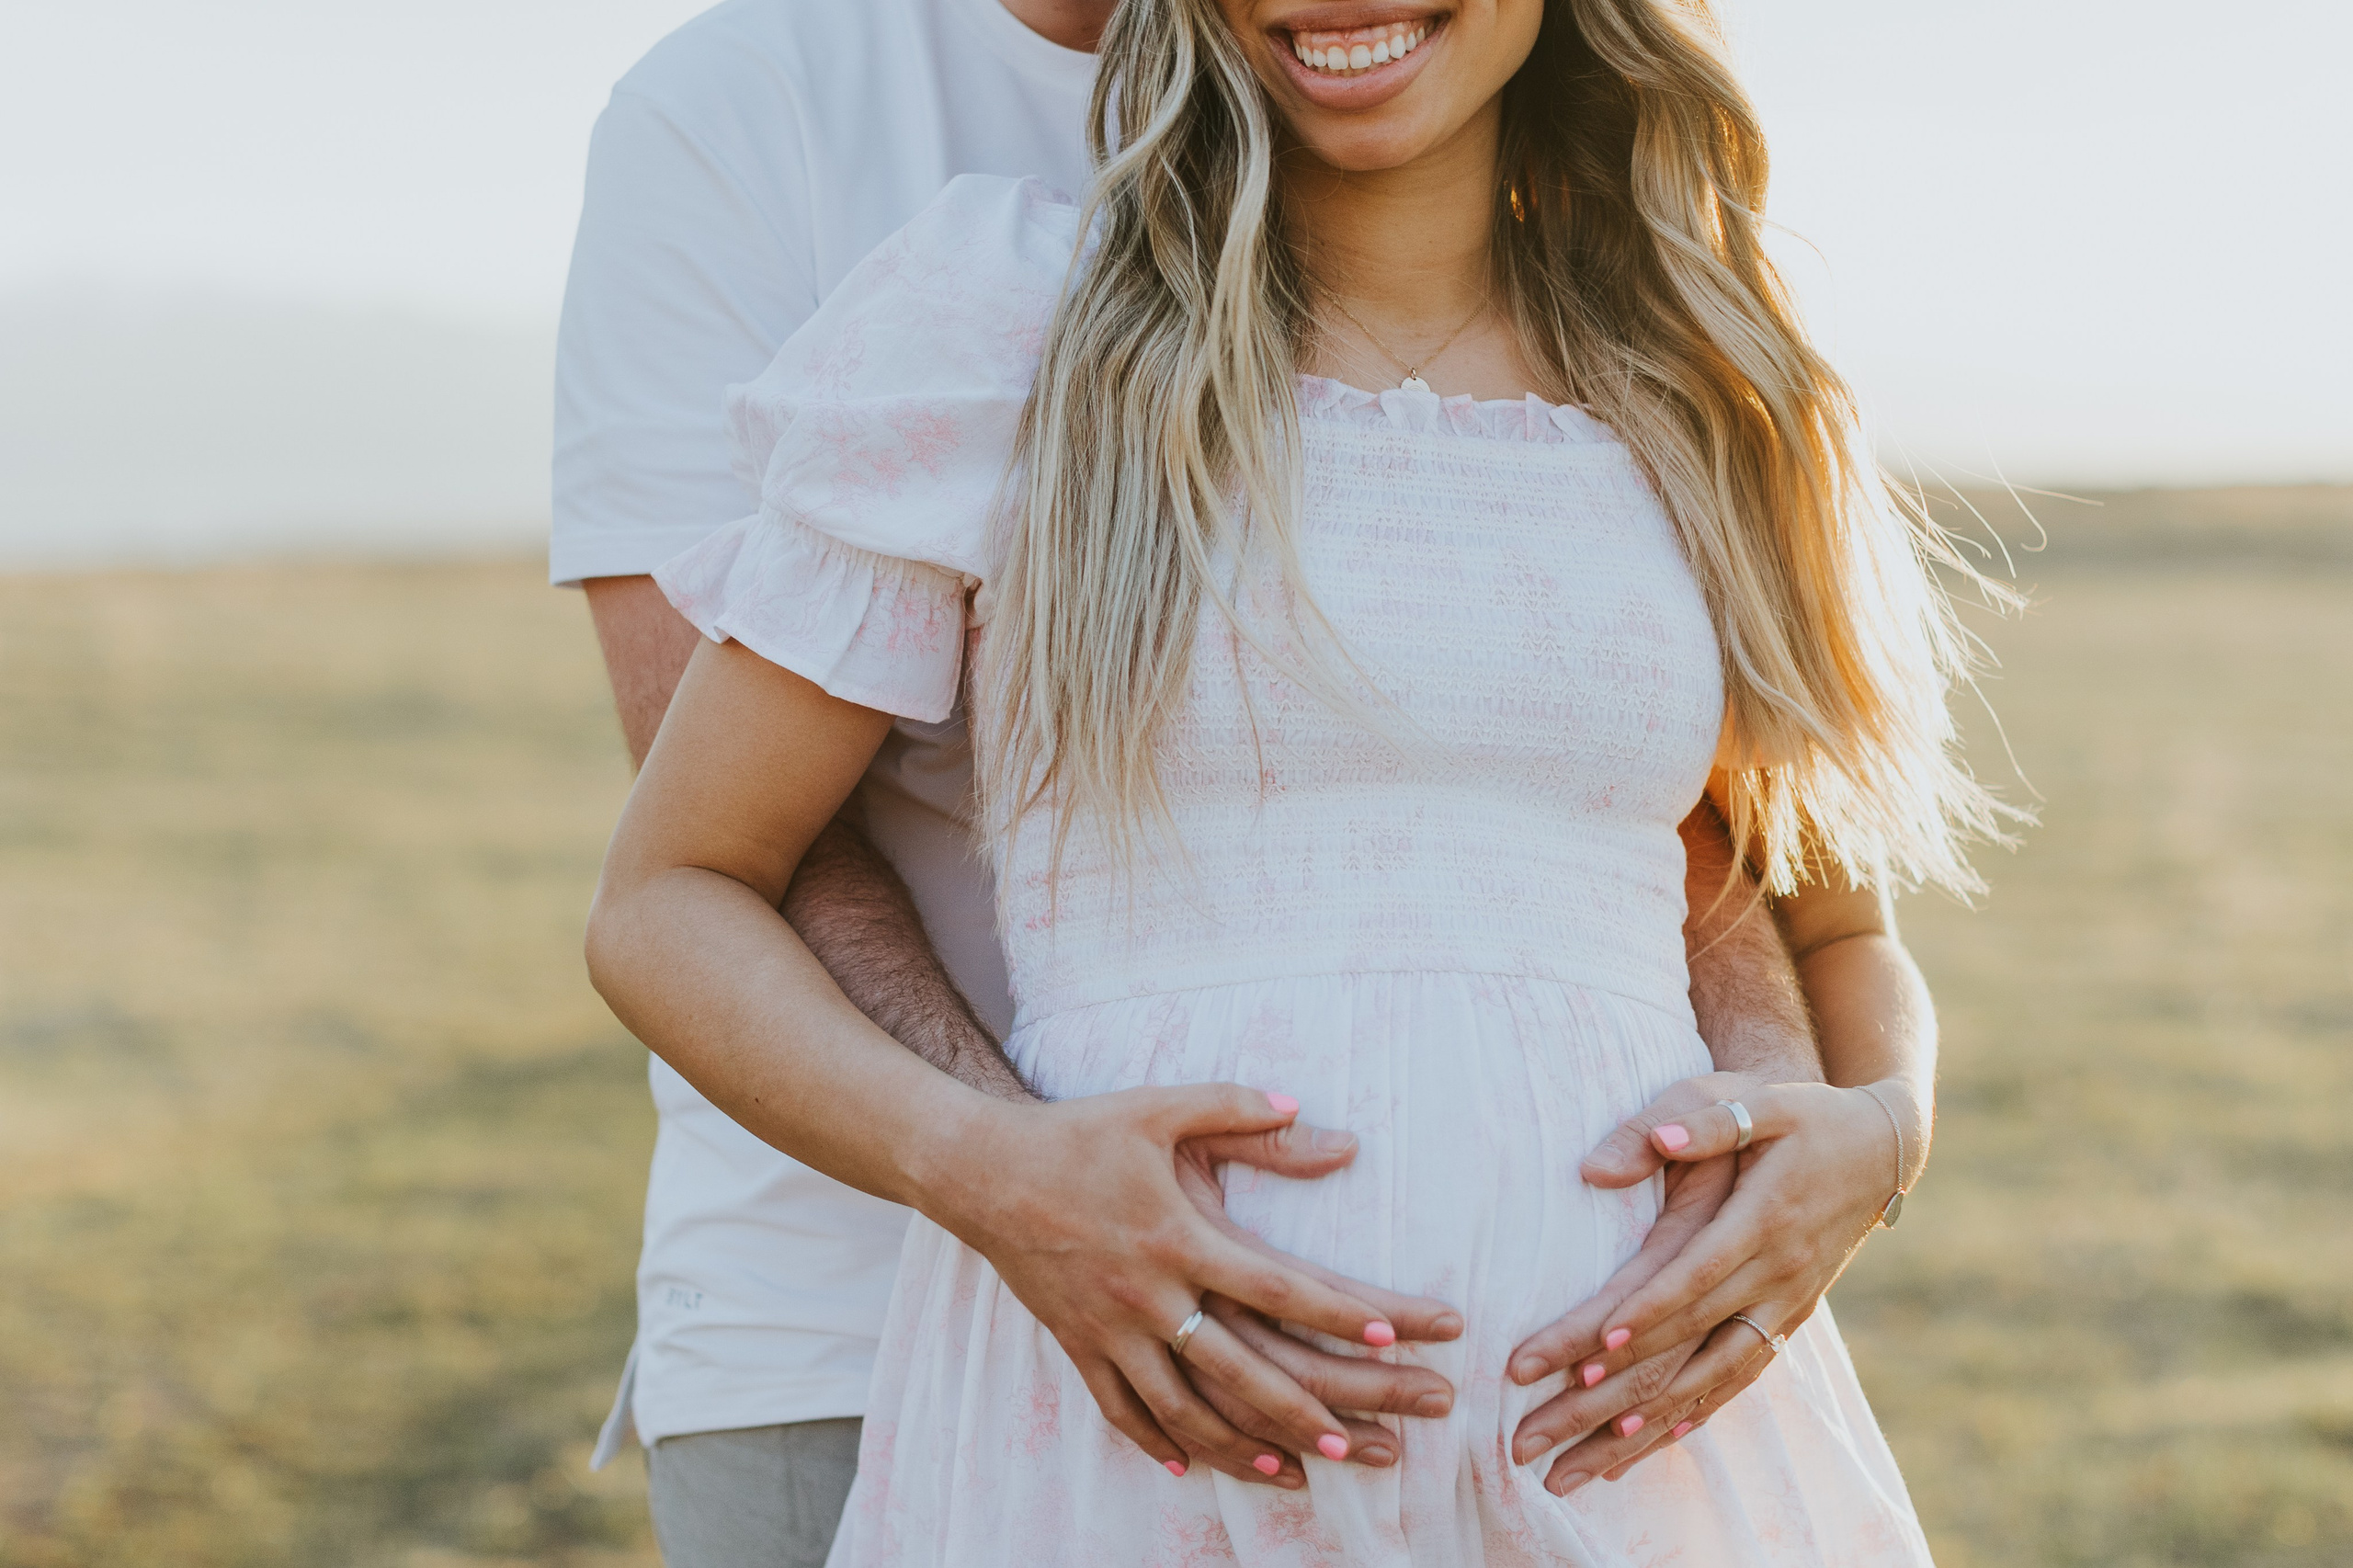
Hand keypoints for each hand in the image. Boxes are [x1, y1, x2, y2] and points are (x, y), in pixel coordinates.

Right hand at [928, 1084, 1462, 1487]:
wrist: (980, 1170)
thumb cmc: (1077, 1133)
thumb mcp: (1158, 1107)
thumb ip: (1236, 1107)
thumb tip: (1305, 1105)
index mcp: (1178, 1237)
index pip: (1275, 1285)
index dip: (1335, 1313)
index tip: (1389, 1335)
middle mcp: (1148, 1295)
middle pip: (1239, 1369)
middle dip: (1304, 1411)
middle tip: (1362, 1443)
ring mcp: (1109, 1329)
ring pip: (1183, 1408)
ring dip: (1241, 1446)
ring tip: (1293, 1471)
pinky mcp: (1076, 1344)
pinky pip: (1120, 1409)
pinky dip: (1156, 1442)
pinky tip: (1188, 1465)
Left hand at [1505, 1071, 1901, 1492]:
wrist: (1881, 1148)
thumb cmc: (1805, 1114)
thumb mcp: (1760, 1100)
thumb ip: (1703, 1120)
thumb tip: (1649, 1144)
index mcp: (1763, 1221)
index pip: (1693, 1277)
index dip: (1645, 1314)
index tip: (1592, 1349)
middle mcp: (1777, 1276)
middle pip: (1688, 1342)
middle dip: (1615, 1387)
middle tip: (1544, 1421)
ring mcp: (1786, 1305)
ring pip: (1710, 1379)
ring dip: (1644, 1424)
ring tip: (1581, 1462)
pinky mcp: (1788, 1319)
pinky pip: (1738, 1378)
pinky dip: (1693, 1413)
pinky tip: (1650, 1445)